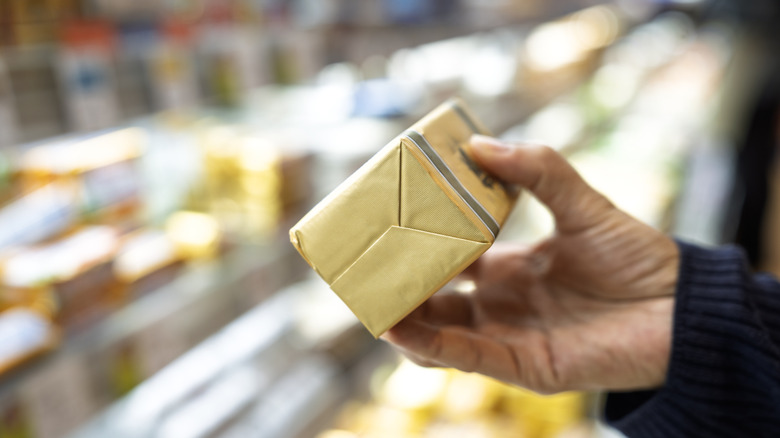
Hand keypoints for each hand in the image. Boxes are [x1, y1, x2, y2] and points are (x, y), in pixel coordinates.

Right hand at [383, 135, 678, 393]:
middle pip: (435, 300)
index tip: (389, 226)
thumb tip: (480, 144)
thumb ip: (538, 171)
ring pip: (441, 335)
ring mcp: (510, 337)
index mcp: (510, 269)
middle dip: (400, 288)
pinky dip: (432, 346)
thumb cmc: (637, 257)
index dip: (419, 248)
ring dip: (405, 321)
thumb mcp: (583, 204)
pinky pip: (469, 357)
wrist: (681, 307)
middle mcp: (503, 305)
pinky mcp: (525, 366)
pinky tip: (400, 328)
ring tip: (373, 300)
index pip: (451, 260)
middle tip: (366, 268)